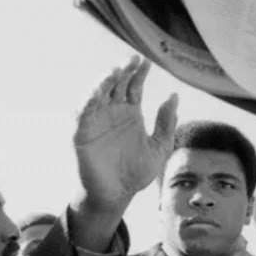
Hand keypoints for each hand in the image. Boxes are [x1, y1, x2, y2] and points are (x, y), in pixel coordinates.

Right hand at [74, 56, 178, 207]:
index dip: (138, 73)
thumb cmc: (137, 173)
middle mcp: (112, 113)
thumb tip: (174, 96)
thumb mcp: (160, 147)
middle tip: (133, 59)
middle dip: (123, 71)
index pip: (133, 86)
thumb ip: (166, 123)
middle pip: (116, 85)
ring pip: (97, 95)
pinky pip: (82, 116)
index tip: (146, 61)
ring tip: (115, 71)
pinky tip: (97, 92)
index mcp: (130, 113)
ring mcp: (96, 122)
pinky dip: (87, 103)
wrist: (117, 196)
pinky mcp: (81, 135)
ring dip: (104, 82)